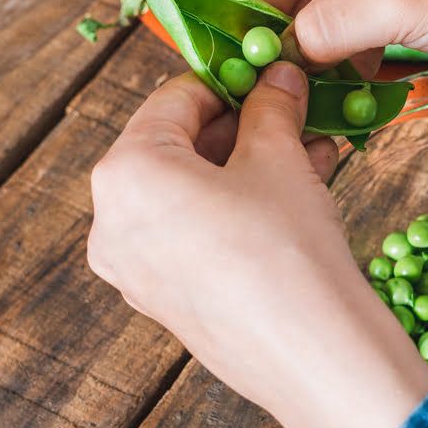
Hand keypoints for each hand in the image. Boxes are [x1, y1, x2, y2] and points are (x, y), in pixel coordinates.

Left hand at [88, 64, 427, 427]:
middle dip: (245, 128)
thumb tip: (280, 76)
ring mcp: (138, 271)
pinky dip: (241, 209)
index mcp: (126, 174)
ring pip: (195, 196)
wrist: (313, 354)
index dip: (230, 80)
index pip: (175, 100)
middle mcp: (114, 223)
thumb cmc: (287, 246)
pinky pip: (200, 235)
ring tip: (313, 152)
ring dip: (252, 167)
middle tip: (296, 113)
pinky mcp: (169, 302)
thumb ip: (272, 106)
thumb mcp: (280, 157)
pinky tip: (299, 195)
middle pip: (181, 150)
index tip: (270, 73)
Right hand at [247, 0, 427, 86]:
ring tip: (320, 91)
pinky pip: (370, 3)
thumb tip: (279, 49)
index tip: (242, 61)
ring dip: (330, 41)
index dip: (261, 9)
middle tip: (280, 86)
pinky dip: (360, 40)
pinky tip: (358, 79)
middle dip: (298, 28)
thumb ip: (330, 24)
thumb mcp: (405, 6)